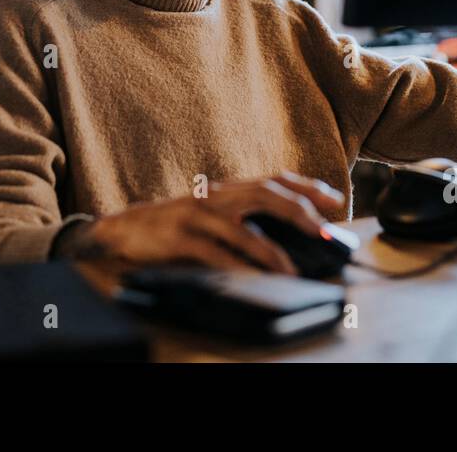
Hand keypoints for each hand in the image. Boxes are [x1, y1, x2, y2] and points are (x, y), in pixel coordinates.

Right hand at [78, 171, 344, 274]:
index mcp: (225, 188)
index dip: (307, 185)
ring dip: (270, 250)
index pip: (273, 178)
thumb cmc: (171, 226)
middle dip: (299, 210)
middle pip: (264, 193)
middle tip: (324, 229)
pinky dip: (235, 266)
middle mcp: (214, 195)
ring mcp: (195, 214)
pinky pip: (212, 252)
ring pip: (241, 226)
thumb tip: (288, 234)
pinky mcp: (178, 237)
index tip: (335, 198)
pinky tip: (252, 278)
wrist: (120, 229)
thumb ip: (241, 216)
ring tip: (292, 269)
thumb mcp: (209, 213)